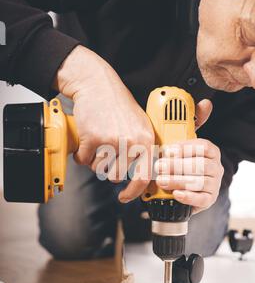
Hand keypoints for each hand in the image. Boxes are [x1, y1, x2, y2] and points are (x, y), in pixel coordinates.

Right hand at [54, 45, 153, 202]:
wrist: (97, 85)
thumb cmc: (118, 106)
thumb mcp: (140, 126)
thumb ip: (144, 149)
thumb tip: (146, 178)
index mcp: (146, 140)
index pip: (143, 177)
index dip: (133, 192)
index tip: (125, 197)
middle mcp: (132, 142)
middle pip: (115, 176)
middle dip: (107, 167)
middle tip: (106, 150)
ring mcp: (112, 140)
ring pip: (98, 169)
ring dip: (93, 159)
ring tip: (98, 140)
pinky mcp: (93, 138)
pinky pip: (82, 159)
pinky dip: (81, 153)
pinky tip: (86, 138)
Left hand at [155, 100, 223, 213]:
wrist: (181, 187)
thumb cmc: (182, 163)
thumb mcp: (183, 143)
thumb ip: (190, 124)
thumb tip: (206, 103)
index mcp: (211, 151)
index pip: (203, 147)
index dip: (186, 148)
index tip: (168, 150)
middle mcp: (216, 167)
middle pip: (200, 165)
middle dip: (177, 166)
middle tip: (159, 166)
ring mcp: (214, 184)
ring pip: (199, 182)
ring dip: (178, 180)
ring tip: (161, 180)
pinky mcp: (209, 200)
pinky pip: (201, 199)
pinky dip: (188, 197)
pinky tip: (176, 194)